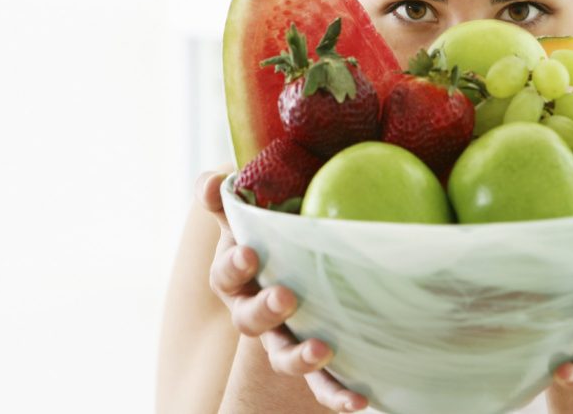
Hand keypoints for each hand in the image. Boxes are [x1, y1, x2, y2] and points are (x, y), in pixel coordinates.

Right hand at [197, 171, 368, 412]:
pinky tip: (359, 401)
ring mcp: (284, 341)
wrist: (308, 276)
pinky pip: (322, 386)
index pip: (225, 273)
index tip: (250, 253)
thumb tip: (213, 181)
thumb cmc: (278, 235)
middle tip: (285, 297)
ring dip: (298, 357)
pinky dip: (336, 395)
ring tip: (322, 350)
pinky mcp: (314, 366)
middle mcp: (255, 313)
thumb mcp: (254, 212)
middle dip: (264, 310)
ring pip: (282, 356)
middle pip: (248, 319)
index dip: (234, 265)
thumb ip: (233, 195)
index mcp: (240, 275)